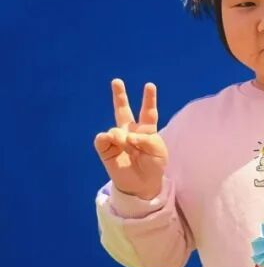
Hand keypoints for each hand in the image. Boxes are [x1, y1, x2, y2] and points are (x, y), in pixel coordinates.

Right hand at [93, 79, 167, 199]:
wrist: (142, 185)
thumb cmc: (153, 166)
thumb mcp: (158, 152)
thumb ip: (146, 140)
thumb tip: (124, 135)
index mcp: (146, 130)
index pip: (148, 112)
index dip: (149, 99)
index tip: (149, 85)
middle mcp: (130, 131)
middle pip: (123, 111)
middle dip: (119, 96)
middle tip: (116, 81)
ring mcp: (117, 139)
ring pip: (115, 128)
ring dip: (122, 137)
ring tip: (128, 146)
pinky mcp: (105, 149)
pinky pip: (103, 139)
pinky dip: (110, 139)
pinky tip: (114, 142)